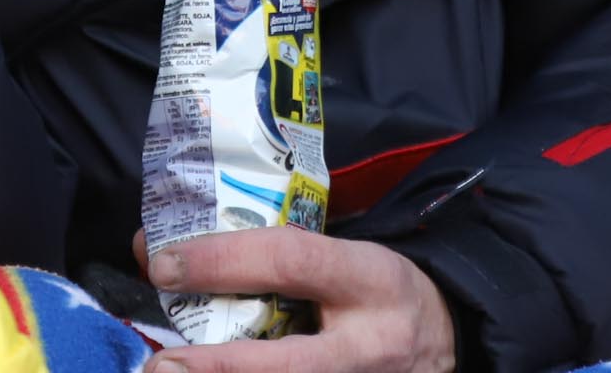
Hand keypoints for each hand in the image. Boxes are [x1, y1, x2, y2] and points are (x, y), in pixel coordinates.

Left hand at [139, 227, 457, 372]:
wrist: (449, 339)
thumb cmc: (377, 290)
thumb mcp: (346, 255)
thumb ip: (273, 253)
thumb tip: (165, 250)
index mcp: (369, 280)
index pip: (291, 260)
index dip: (222, 260)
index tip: (161, 264)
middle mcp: (370, 345)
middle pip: (288, 363)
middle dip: (220, 367)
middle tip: (162, 365)